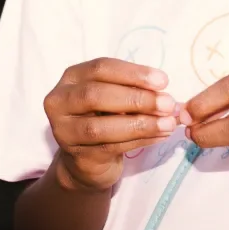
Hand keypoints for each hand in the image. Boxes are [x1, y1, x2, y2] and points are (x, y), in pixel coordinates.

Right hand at [43, 59, 177, 193]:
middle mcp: (59, 102)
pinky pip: (110, 147)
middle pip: (96, 95)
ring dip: (140, 124)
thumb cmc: (104, 119)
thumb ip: (133, 91)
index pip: (100, 68)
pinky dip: (139, 141)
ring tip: (169, 124)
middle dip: (136, 99)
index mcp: (71, 78)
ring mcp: (64, 131)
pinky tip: (160, 136)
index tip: (163, 81)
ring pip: (101, 127)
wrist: (86, 160)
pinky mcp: (77, 156)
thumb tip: (166, 95)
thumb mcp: (114, 98)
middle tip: (168, 104)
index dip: (133, 73)